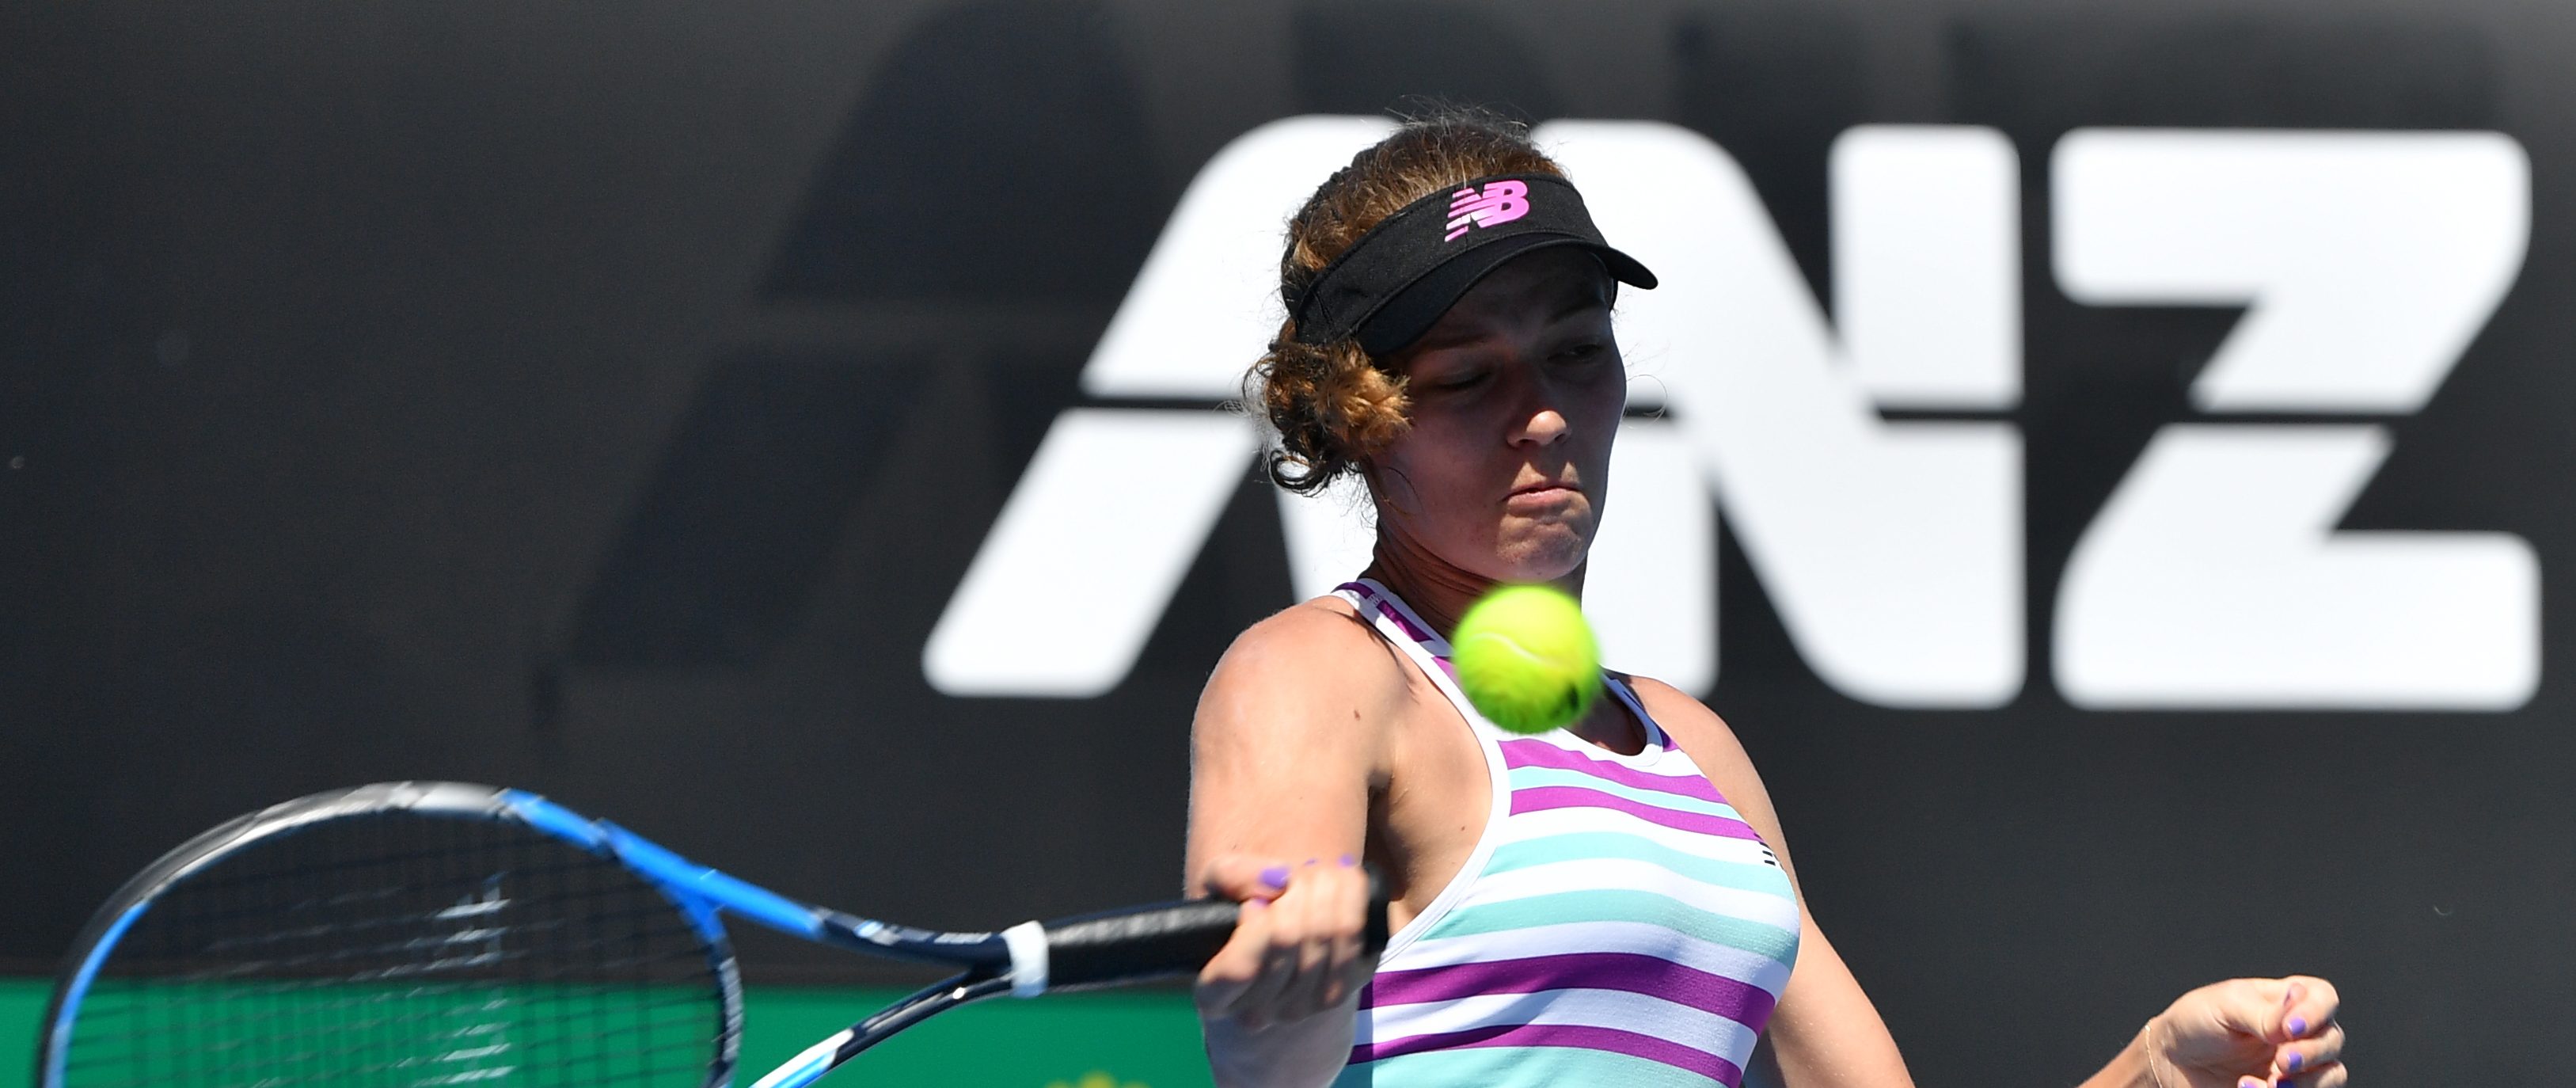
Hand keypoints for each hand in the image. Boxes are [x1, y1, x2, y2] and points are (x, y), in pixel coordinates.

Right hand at [1193, 853, 1374, 1032]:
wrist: (1282, 925)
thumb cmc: (1240, 907)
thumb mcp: (1218, 886)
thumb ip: (1230, 876)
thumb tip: (1275, 880)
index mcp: (1215, 996)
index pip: (1238, 970)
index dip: (1253, 928)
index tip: (1253, 904)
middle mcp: (1260, 1012)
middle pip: (1288, 938)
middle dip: (1293, 889)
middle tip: (1291, 873)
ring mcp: (1305, 1006)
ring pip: (1326, 933)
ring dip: (1324, 887)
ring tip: (1314, 872)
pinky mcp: (1344, 988)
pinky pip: (1354, 934)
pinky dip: (1350, 897)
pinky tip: (1341, 880)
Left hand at [2144, 976, 2344, 1087]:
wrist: (2169, 1061)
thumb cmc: (2195, 1023)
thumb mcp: (2223, 1006)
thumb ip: (2262, 1013)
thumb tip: (2296, 1013)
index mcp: (2286, 1000)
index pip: (2324, 998)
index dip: (2316, 1013)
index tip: (2289, 1029)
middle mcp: (2298, 1032)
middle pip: (2333, 1040)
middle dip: (2311, 1053)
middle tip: (2281, 1062)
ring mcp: (2295, 1065)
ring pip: (2331, 1074)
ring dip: (2306, 1082)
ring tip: (2268, 1083)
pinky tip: (2246, 1087)